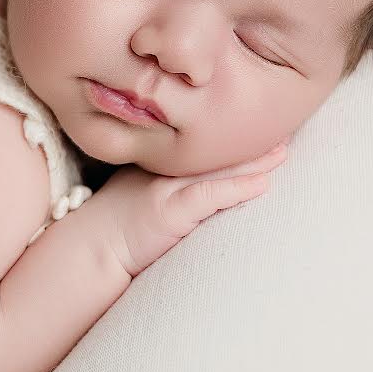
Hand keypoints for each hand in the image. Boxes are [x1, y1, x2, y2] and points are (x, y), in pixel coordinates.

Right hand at [97, 139, 289, 277]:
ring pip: (217, 168)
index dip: (226, 134)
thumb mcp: (134, 192)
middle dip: (247, 140)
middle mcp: (163, 170)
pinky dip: (238, 188)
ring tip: (283, 151)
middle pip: (213, 150)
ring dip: (253, 160)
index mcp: (156, 164)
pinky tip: (263, 183)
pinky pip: (210, 196)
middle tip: (280, 124)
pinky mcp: (170, 212)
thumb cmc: (110, 226)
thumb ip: (158, 183)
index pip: (197, 144)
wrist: (89, 247)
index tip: (252, 123)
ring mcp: (166, 189)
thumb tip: (183, 189)